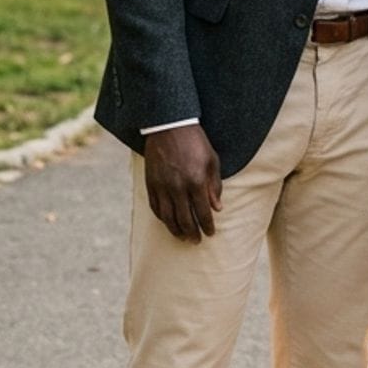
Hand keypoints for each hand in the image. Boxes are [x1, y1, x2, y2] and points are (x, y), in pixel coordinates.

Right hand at [143, 126, 222, 241]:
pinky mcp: (151, 183)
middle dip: (192, 233)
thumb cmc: (195, 142)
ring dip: (176, 230)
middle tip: (196, 241)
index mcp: (196, 181)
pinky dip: (162, 218)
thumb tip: (217, 208)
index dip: (207, 226)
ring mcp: (162, 186)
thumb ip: (215, 186)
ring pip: (168, 217)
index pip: (202, 212)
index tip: (210, 233)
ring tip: (182, 237)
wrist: (169, 126)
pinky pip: (155, 207)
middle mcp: (178, 187)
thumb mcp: (212, 160)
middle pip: (185, 219)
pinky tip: (168, 222)